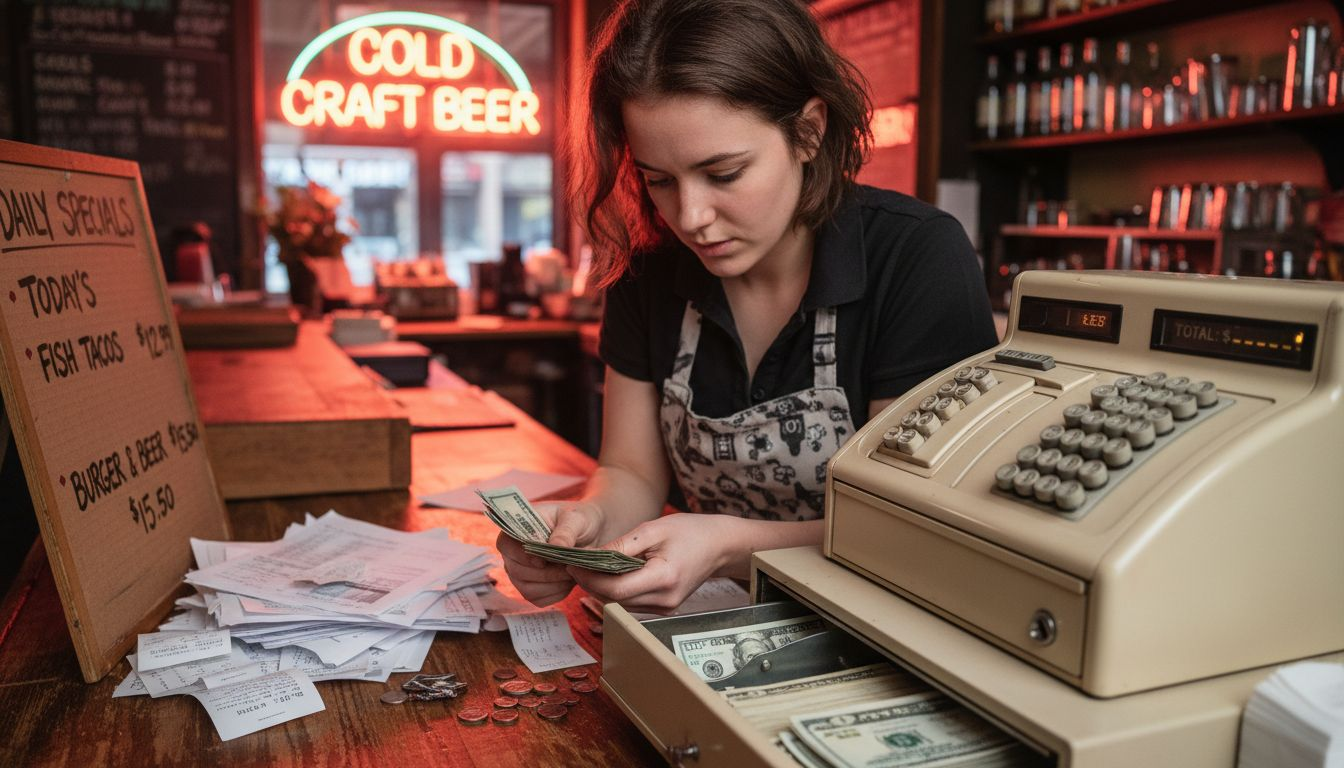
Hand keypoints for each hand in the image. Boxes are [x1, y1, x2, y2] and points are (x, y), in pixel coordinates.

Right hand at [497, 500, 603, 606]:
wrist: (588, 537)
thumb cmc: (577, 522)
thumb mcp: (576, 519)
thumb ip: (565, 531)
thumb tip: (554, 545)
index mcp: (515, 529)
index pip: (506, 544)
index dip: (522, 555)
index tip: (543, 561)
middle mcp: (512, 555)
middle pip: (517, 571)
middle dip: (547, 572)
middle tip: (569, 565)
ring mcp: (519, 575)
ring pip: (528, 589)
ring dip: (554, 583)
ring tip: (573, 571)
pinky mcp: (532, 591)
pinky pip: (539, 600)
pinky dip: (558, 592)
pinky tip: (571, 579)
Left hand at [568, 512, 734, 613]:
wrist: (720, 545)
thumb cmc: (690, 531)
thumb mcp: (654, 529)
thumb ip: (622, 546)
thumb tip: (592, 557)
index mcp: (663, 578)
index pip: (615, 588)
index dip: (589, 578)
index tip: (573, 564)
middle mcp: (664, 600)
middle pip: (614, 600)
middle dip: (590, 583)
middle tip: (574, 564)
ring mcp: (665, 607)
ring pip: (620, 604)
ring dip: (601, 588)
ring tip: (587, 568)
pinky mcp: (664, 608)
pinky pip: (631, 602)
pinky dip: (617, 590)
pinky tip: (609, 574)